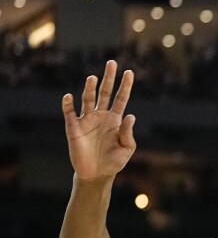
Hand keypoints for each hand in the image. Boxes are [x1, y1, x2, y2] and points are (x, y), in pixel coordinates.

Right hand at [62, 60, 135, 181]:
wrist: (96, 174)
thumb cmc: (114, 161)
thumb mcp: (127, 148)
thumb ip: (128, 133)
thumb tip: (130, 115)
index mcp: (115, 120)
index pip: (121, 98)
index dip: (125, 86)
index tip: (129, 72)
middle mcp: (101, 116)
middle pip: (105, 93)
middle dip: (108, 78)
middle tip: (112, 63)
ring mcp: (87, 121)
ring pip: (88, 100)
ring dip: (90, 89)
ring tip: (93, 78)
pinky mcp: (73, 128)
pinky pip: (69, 114)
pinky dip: (68, 105)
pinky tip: (69, 96)